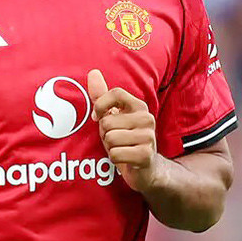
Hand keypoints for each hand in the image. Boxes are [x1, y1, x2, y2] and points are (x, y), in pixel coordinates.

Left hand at [88, 69, 158, 192]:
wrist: (147, 168)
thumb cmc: (126, 139)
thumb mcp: (113, 117)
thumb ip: (102, 96)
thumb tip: (93, 72)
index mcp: (138, 106)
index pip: (115, 93)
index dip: (100, 106)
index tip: (98, 117)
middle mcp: (146, 118)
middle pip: (107, 122)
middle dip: (105, 135)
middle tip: (117, 140)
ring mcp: (148, 137)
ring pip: (110, 139)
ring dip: (110, 148)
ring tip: (122, 149)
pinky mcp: (146, 155)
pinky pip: (115, 154)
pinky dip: (115, 159)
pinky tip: (125, 159)